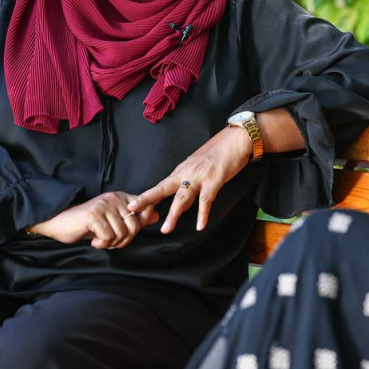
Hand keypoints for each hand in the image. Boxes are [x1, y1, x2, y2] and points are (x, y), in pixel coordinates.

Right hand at [27, 191, 158, 248]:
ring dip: (112, 243)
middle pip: (135, 225)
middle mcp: (114, 198)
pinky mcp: (94, 215)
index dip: (139, 226)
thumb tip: (156, 216)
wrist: (58, 222)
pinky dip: (102, 244)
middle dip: (125, 240)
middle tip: (110, 242)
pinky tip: (93, 240)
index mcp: (121, 197)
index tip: (124, 233)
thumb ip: (134, 218)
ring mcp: (104, 205)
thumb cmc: (86, 224)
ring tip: (101, 240)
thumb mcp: (113, 221)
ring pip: (122, 233)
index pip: (146, 209)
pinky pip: (108, 236)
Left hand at [126, 125, 252, 233]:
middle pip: (163, 188)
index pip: (161, 185)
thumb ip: (190, 181)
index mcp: (182, 170)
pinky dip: (203, 214)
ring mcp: (200, 176)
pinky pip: (206, 200)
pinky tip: (200, 226)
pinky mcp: (214, 180)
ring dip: (173, 214)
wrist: (236, 139)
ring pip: (182, 197)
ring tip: (165, 229)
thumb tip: (183, 199)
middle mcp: (187, 172)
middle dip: (147, 199)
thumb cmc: (219, 151)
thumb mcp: (199, 164)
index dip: (147, 196)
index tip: (133, 206)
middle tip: (132, 211)